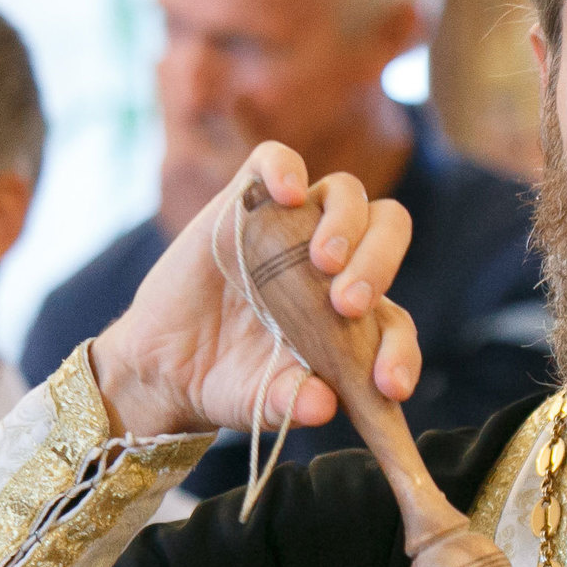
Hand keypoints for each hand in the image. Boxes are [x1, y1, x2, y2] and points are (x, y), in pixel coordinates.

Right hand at [94, 141, 420, 437]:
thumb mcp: (262, 403)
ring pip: (346, 194)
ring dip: (346, 224)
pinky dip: (286, 170)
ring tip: (322, 262)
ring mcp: (293, 228)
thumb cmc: (231, 383)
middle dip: (379, 265)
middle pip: (387, 233)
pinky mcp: (247, 204)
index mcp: (355, 318)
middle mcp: (335, 265)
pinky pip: (277, 161)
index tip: (388, 385)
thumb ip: (294, 403)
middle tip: (346, 305)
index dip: (400, 352)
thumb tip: (323, 405)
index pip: (397, 322)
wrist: (166, 366)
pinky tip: (288, 194)